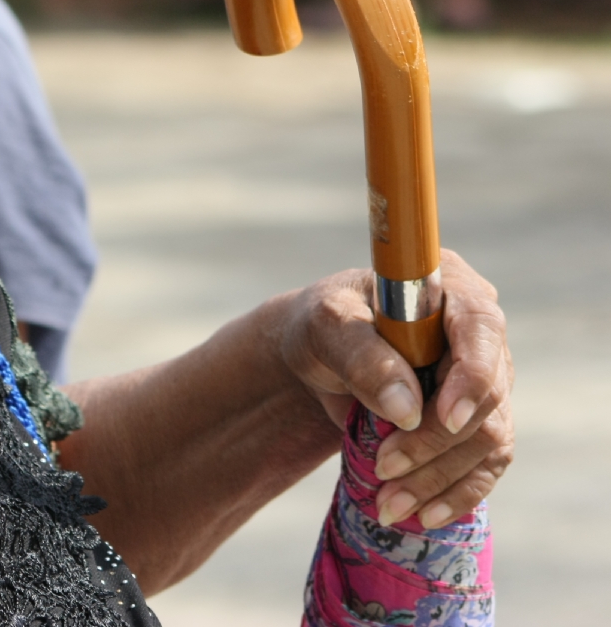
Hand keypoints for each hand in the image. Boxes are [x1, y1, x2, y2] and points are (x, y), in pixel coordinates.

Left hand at [279, 250, 513, 528]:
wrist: (318, 355)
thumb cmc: (323, 325)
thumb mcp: (325, 325)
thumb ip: (362, 356)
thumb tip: (406, 410)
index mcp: (451, 290)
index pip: (481, 330)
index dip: (472, 378)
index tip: (444, 418)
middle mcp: (479, 337)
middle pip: (488, 398)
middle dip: (436, 442)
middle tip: (385, 467)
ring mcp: (485, 382)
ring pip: (489, 440)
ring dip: (440, 478)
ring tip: (390, 503)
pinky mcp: (477, 423)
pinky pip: (484, 466)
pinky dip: (454, 494)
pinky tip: (422, 515)